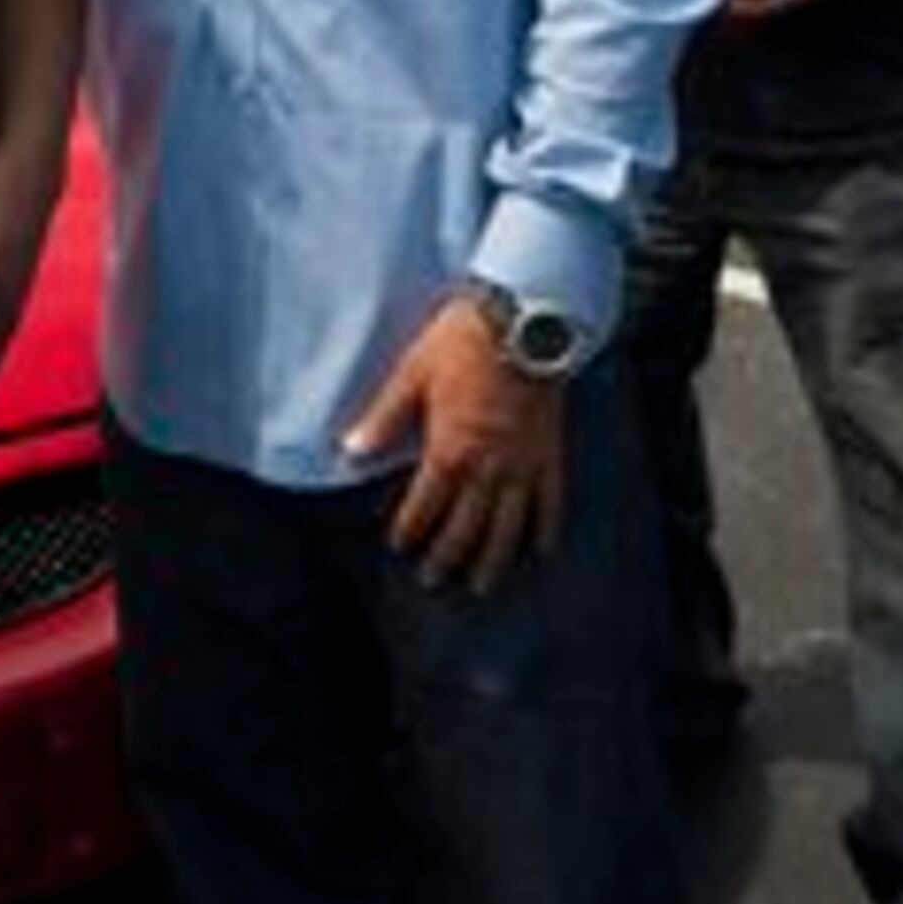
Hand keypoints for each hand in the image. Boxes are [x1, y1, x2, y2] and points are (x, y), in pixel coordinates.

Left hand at [344, 299, 567, 594]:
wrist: (523, 319)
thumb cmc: (462, 342)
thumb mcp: (413, 374)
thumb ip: (385, 418)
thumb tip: (352, 450)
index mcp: (450, 449)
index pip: (425, 504)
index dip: (411, 529)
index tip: (401, 547)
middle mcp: (487, 467)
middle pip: (466, 525)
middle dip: (447, 556)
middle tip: (435, 580)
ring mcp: (522, 463)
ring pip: (507, 525)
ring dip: (493, 558)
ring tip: (482, 585)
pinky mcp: (550, 452)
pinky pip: (550, 501)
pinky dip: (546, 528)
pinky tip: (541, 551)